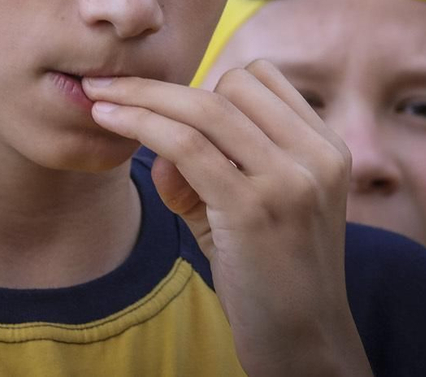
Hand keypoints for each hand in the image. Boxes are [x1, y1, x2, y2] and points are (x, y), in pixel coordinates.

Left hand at [83, 61, 369, 376]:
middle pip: (232, 84)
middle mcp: (316, 156)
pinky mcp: (253, 209)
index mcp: (327, 149)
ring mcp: (289, 181)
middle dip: (172, 89)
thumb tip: (157, 150)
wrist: (307, 346)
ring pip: (204, 107)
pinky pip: (186, 145)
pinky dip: (141, 123)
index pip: (264, 79)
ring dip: (143, 95)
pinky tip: (108, 119)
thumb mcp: (249, 214)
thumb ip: (206, 174)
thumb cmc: (274, 279)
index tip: (165, 97)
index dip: (212, 83)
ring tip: (99, 96)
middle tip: (119, 94)